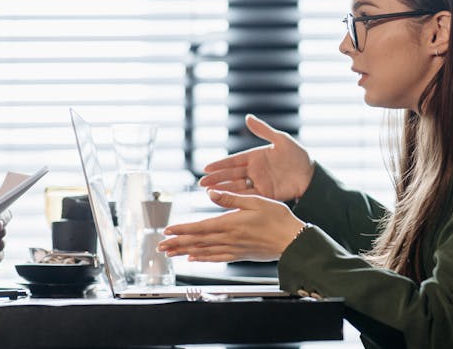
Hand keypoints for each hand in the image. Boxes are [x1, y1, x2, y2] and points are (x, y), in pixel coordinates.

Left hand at [158, 190, 305, 262]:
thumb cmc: (278, 218)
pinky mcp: (240, 254)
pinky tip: (194, 258)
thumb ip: (231, 198)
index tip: (167, 231)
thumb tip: (210, 194)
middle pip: (197, 242)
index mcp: (231, 224)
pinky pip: (216, 258)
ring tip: (171, 254)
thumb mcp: (256, 201)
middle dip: (177, 244)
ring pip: (204, 252)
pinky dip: (203, 259)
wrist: (292, 240)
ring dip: (185, 252)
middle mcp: (229, 239)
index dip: (182, 229)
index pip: (200, 227)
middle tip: (160, 246)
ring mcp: (234, 249)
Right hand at [199, 114, 314, 201]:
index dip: (220, 165)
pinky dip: (236, 199)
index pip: (234, 161)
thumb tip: (248, 117)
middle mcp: (255, 170)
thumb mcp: (281, 140)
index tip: (206, 168)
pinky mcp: (265, 195)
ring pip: (237, 187)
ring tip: (208, 193)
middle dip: (216, 179)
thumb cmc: (297, 155)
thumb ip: (263, 130)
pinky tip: (225, 200)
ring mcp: (259, 183)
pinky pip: (248, 197)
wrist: (311, 174)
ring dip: (223, 190)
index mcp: (256, 157)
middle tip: (201, 183)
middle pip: (231, 175)